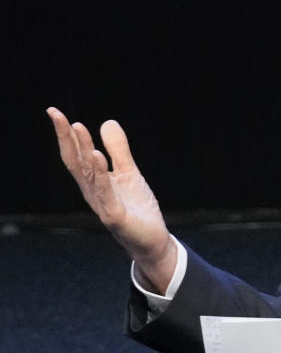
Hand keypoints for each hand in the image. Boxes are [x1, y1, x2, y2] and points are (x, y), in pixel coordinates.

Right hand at [47, 107, 175, 291]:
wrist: (152, 240)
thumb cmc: (136, 208)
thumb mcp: (129, 173)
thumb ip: (118, 150)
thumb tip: (107, 122)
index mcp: (93, 181)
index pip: (76, 154)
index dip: (66, 134)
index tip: (55, 112)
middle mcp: (92, 192)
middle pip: (76, 162)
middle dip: (67, 138)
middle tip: (57, 115)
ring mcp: (102, 204)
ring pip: (89, 175)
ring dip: (83, 151)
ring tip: (78, 128)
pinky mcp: (115, 216)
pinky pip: (106, 193)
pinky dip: (101, 175)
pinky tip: (97, 158)